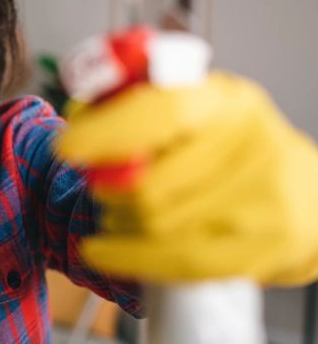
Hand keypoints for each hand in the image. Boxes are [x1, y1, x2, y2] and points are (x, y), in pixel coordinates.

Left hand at [56, 72, 317, 284]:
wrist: (308, 198)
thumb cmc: (228, 149)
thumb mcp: (191, 110)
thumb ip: (133, 105)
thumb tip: (80, 114)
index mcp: (225, 100)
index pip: (162, 110)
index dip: (108, 131)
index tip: (66, 147)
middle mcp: (250, 143)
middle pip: (148, 181)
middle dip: (106, 187)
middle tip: (97, 185)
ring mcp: (262, 199)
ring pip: (155, 222)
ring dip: (118, 219)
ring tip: (117, 212)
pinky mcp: (261, 246)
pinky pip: (175, 259)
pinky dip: (126, 256)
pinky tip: (100, 250)